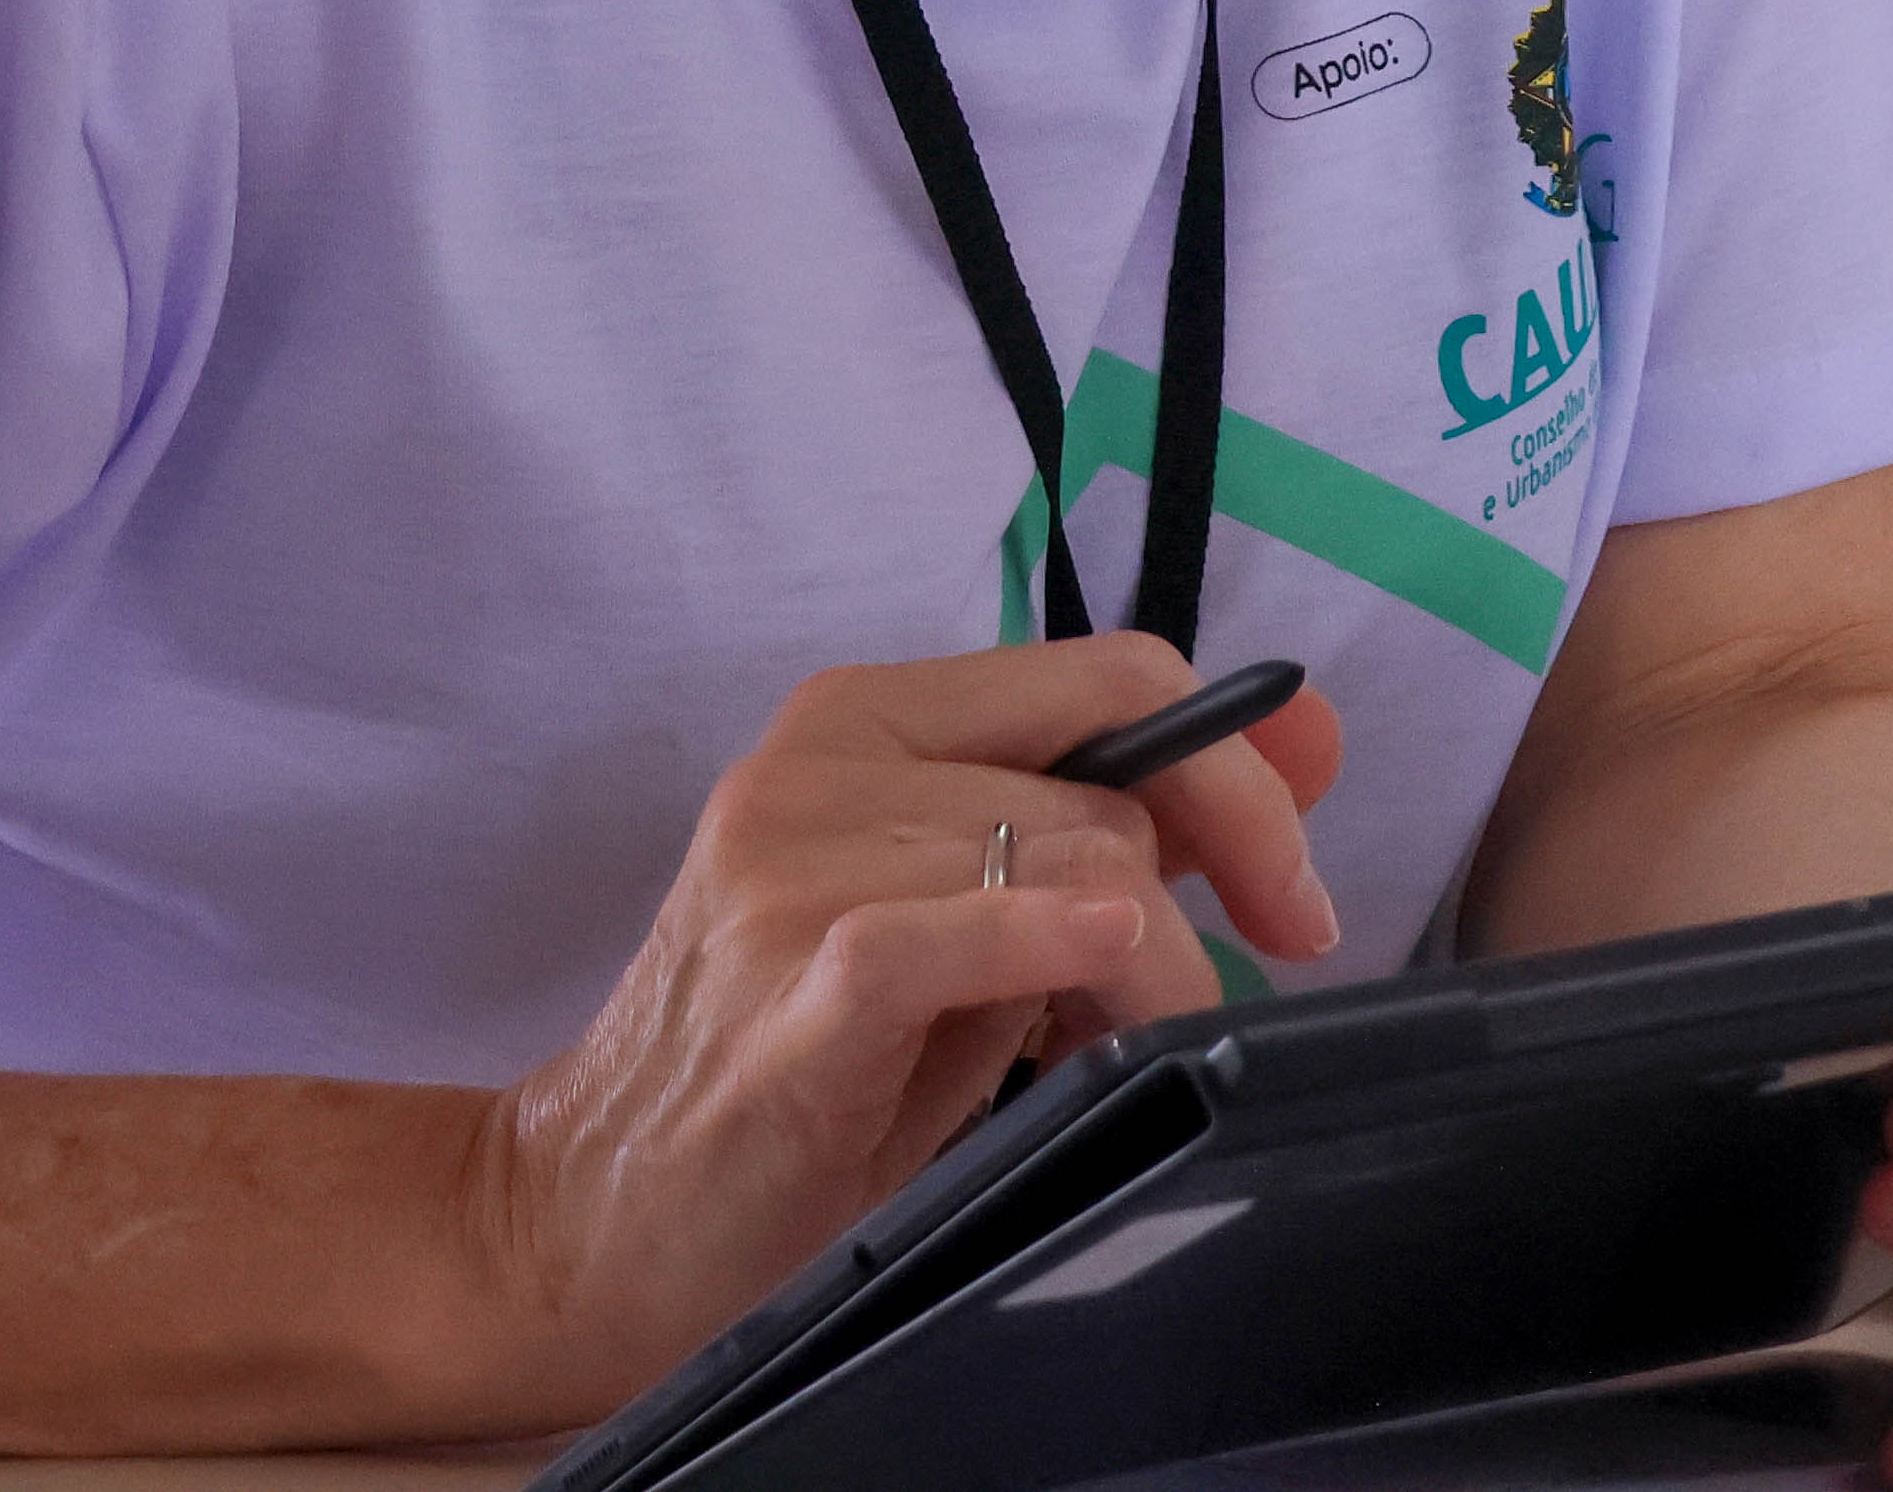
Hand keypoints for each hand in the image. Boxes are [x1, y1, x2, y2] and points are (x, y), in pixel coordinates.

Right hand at [452, 636, 1349, 1421]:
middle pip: (1111, 785)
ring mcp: (791, 862)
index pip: (1111, 678)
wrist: (590, 1214)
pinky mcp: (786, 978)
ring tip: (1108, 1056)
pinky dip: (1039, 946)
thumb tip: (1298, 760)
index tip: (1302, 875)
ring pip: (1070, 865)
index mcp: (869, 720)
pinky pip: (949, 930)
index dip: (1239, 764)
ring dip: (1143, 977)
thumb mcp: (961, 932)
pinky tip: (1098, 975)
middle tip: (1218, 1005)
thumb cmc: (800, 1075)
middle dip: (1211, 901)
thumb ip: (1099, 841)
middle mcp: (821, 761)